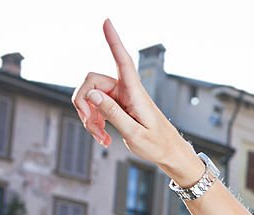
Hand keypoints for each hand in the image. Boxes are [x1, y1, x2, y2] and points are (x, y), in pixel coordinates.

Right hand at [72, 20, 197, 178]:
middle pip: (92, 81)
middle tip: (91, 126)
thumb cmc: (158, 145)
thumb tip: (93, 95)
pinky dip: (94, 121)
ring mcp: (121, 97)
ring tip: (101, 136)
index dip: (114, 41)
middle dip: (84, 103)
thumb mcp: (135, 134)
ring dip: (89, 117)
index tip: (106, 21)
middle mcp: (127, 90)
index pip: (123, 61)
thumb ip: (113, 114)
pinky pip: (95, 106)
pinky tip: (103, 136)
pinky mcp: (117, 105)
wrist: (170, 154)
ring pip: (91, 96)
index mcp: (136, 93)